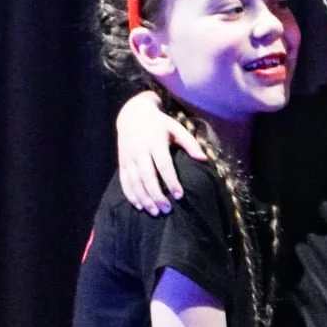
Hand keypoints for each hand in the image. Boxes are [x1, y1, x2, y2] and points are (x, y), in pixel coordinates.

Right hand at [117, 91, 208, 213]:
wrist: (132, 114)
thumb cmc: (160, 124)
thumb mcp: (176, 128)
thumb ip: (190, 143)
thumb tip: (204, 159)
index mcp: (155, 142)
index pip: (163, 165)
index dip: (171, 181)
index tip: (179, 195)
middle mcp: (140, 150)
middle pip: (147, 176)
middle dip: (156, 195)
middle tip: (167, 210)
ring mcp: (129, 157)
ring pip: (134, 181)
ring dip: (144, 198)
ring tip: (154, 212)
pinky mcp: (122, 162)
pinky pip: (124, 181)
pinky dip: (131, 195)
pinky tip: (139, 206)